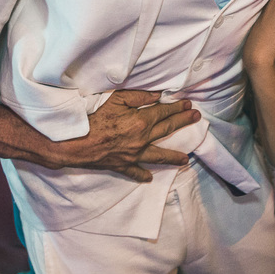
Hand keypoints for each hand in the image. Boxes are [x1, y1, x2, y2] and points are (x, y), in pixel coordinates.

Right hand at [54, 90, 199, 182]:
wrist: (78, 144)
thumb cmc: (96, 119)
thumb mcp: (116, 100)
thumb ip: (138, 96)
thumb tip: (157, 96)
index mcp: (141, 122)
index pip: (163, 112)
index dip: (177, 108)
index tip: (188, 105)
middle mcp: (142, 139)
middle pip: (166, 130)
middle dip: (182, 122)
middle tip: (195, 118)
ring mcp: (134, 155)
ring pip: (159, 156)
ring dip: (173, 157)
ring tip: (185, 159)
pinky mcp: (123, 165)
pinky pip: (136, 172)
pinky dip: (143, 175)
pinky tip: (150, 177)